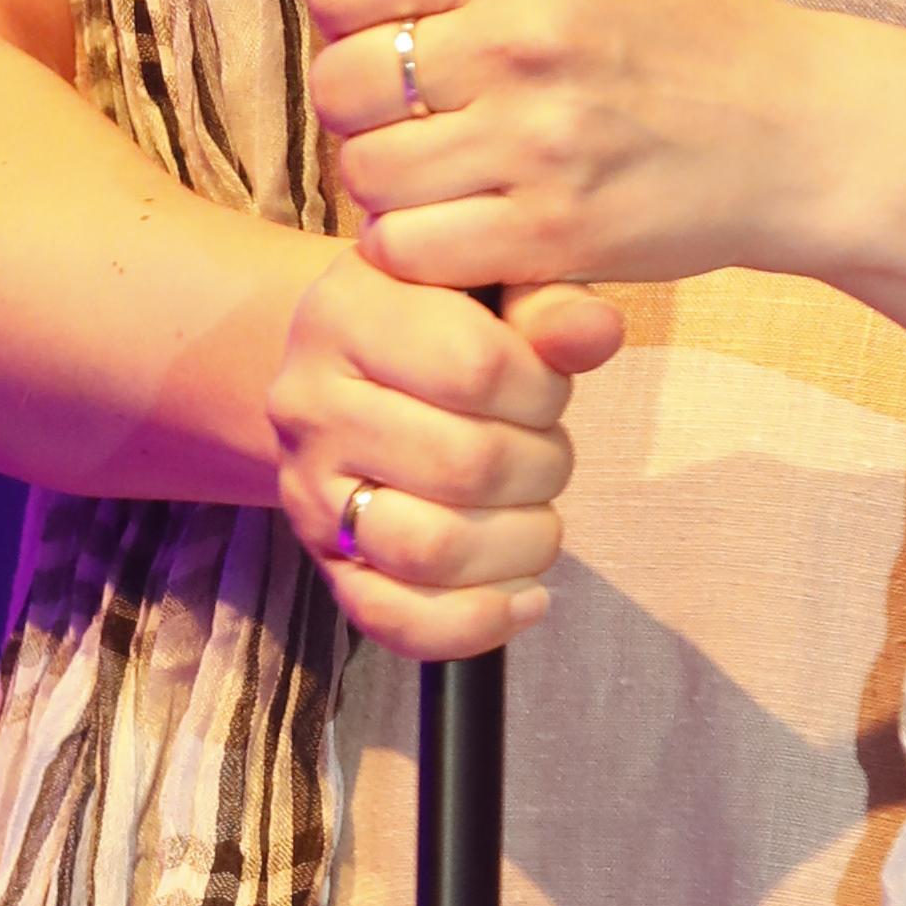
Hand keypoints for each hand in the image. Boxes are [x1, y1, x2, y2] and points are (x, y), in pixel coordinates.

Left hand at [258, 0, 837, 302]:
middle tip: (423, 111)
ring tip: (449, 164)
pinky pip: (410, 249)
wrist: (790, 130)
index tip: (396, 34)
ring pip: (364, 174)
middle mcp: (526, 35)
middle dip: (362, 104)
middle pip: (339, 83)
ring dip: (388, 180)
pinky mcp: (553, 234)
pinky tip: (466, 217)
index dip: (348, 16)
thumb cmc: (667, 24)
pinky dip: (420, 245)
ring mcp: (539, 141)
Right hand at [262, 227, 622, 662]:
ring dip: (519, 543)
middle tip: (544, 450)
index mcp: (348, 312)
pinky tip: (526, 596)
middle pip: (465, 466)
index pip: (476, 366)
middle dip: (541, 466)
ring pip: (433, 550)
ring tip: (534, 513)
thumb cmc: (437, 320)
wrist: (346, 373)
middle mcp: (309, 404)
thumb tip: (597, 331)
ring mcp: (308, 493)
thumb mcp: (488, 284)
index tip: (546, 383)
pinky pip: (398, 621)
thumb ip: (546, 300)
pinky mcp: (324, 566)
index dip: (542, 386)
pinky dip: (480, 622)